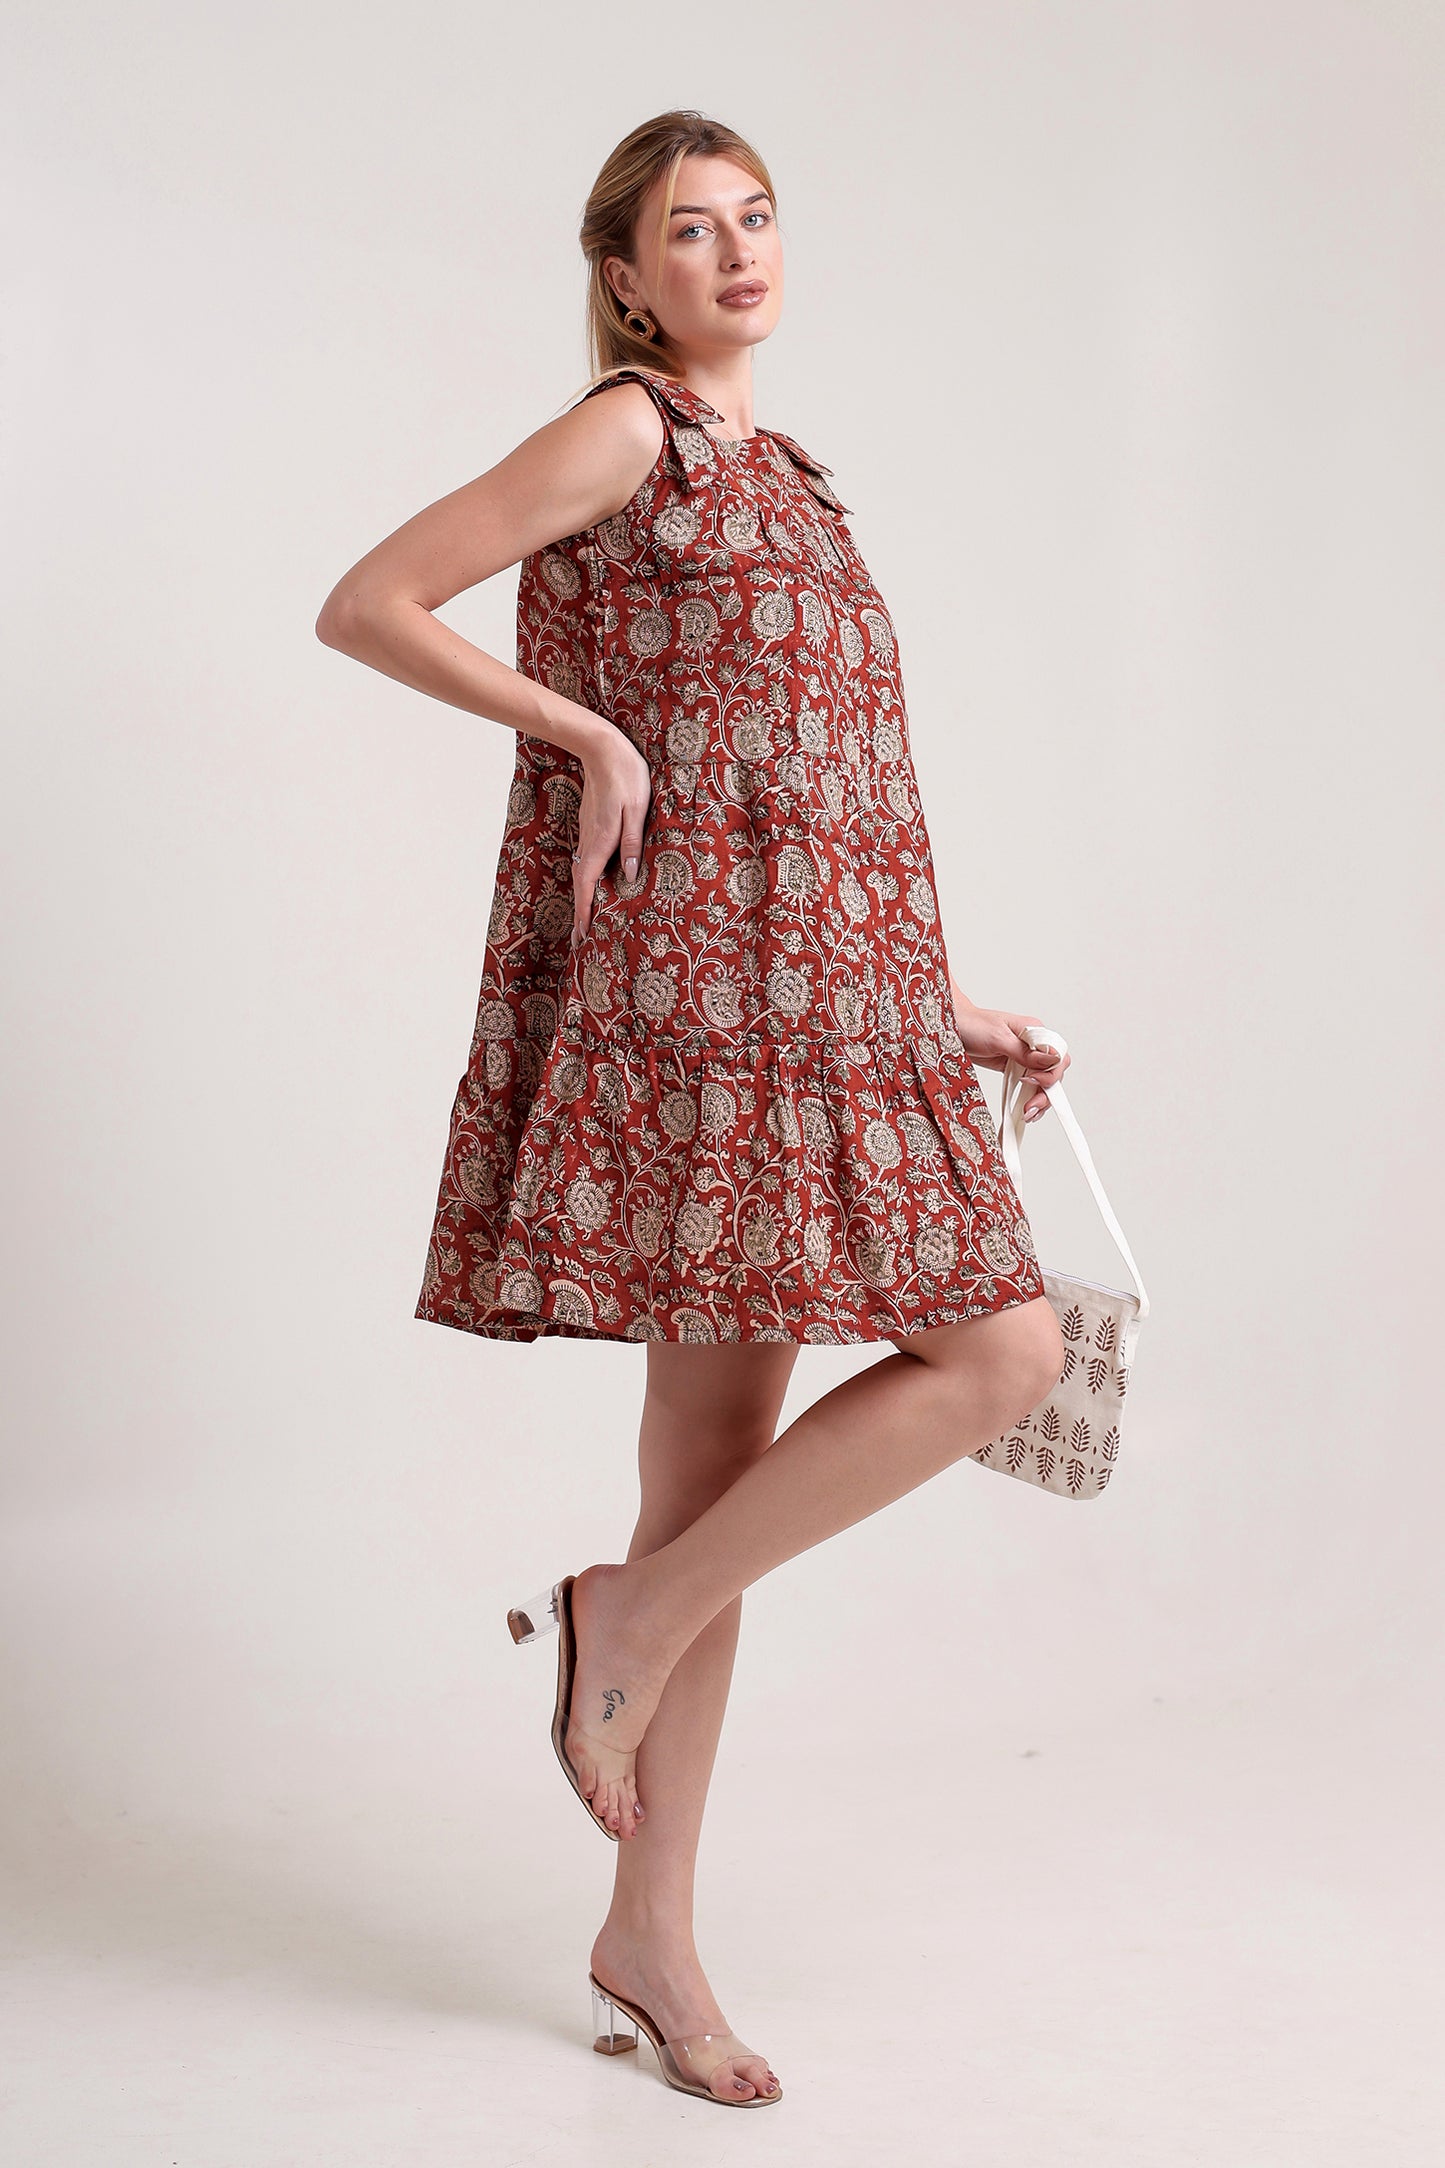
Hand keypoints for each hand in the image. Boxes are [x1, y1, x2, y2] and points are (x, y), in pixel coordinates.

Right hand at [570, 731, 652, 949]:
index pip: (588, 885)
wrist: (603, 748)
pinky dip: (587, 880)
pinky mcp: (591, 826)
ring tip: (586, 920)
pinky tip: (594, 886)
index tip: (582, 935)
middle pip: (582, 885)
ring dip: (584, 898)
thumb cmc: (626, 776)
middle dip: (581, 913)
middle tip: (580, 940)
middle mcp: (590, 841)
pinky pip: (587, 860)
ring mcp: (588, 833)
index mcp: (601, 841)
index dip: (585, 912)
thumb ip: (632, 843)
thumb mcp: (637, 809)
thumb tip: (628, 876)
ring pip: (583, 873)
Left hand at [947, 976, 1070, 1123]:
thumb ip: (1024, 1052)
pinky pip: (1029, 1085)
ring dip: (1040, 1099)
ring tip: (1027, 1114)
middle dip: (1046, 1092)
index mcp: (1035, 1031)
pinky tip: (1025, 1109)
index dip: (1051, 1073)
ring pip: (1043, 1082)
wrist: (951, 1026)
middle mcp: (1033, 1045)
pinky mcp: (1014, 1067)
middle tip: (1030, 1107)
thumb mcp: (998, 1038)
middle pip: (1053, 1072)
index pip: (1057, 1055)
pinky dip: (1029, 1098)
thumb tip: (1051, 1060)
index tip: (1033, 1081)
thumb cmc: (972, 1024)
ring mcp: (1025, 1057)